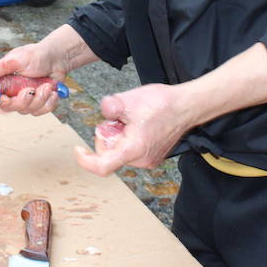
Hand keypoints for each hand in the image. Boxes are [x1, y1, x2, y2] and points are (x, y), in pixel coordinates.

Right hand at [0, 45, 66, 115]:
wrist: (57, 59)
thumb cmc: (36, 55)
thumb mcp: (17, 58)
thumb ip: (1, 67)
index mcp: (4, 82)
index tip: (4, 98)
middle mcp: (13, 93)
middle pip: (10, 108)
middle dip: (22, 100)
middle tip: (30, 90)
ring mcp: (27, 100)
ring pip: (28, 110)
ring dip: (39, 98)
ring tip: (47, 85)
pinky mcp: (39, 104)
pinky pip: (41, 111)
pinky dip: (48, 101)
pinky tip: (52, 91)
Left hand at [72, 84, 193, 176]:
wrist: (187, 106)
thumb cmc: (163, 104)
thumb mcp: (129, 99)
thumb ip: (109, 106)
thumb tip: (103, 111)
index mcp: (133, 149)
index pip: (102, 166)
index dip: (86, 160)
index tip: (78, 150)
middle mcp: (141, 160)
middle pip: (108, 154)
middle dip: (106, 135)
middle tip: (117, 119)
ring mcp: (148, 159)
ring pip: (119, 151)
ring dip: (118, 135)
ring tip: (130, 119)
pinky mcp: (152, 156)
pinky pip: (130, 150)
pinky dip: (127, 137)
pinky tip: (138, 123)